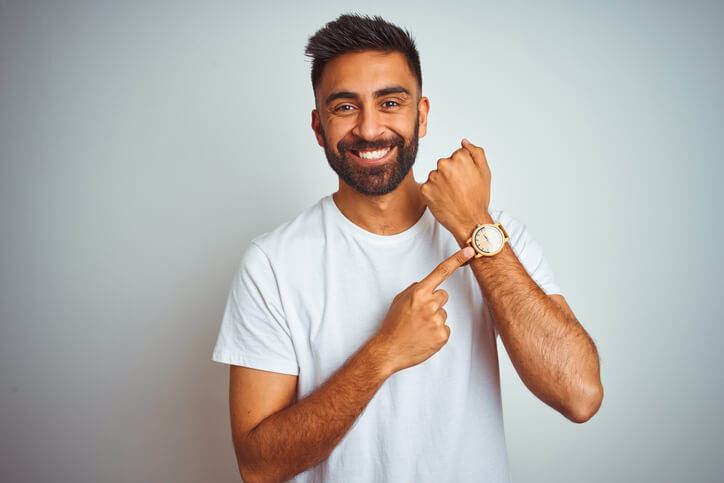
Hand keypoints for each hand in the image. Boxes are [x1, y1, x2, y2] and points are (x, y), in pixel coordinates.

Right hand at [372, 246, 474, 374]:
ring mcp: (437, 320)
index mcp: (418, 293)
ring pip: (443, 313)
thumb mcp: (398, 301)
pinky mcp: (442, 335)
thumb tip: (424, 286)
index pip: (441, 272)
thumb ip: (414, 290)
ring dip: (434, 318)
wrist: (389, 350)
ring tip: (419, 328)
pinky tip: (424, 336)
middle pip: (443, 295)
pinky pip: (445, 328)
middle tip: (420, 314)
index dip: (456, 260)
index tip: (469, 251)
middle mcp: (430, 304)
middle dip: (434, 302)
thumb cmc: (392, 325)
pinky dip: (436, 332)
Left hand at [420, 138, 492, 245]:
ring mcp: (433, 177)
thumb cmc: (478, 198)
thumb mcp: (485, 171)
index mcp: (459, 157)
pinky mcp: (425, 189)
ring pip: (436, 176)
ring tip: (452, 195)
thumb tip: (463, 141)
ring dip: (442, 183)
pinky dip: (434, 193)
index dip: (463, 169)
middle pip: (445, 165)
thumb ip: (475, 152)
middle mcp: (443, 164)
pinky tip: (444, 200)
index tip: (467, 180)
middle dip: (451, 174)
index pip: (457, 156)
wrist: (469, 221)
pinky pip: (428, 187)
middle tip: (460, 189)